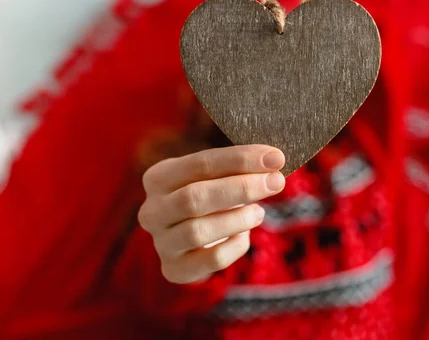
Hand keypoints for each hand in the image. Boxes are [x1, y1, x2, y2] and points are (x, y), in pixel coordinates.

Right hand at [138, 145, 285, 283]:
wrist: (191, 238)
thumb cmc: (209, 196)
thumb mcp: (215, 176)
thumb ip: (237, 167)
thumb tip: (273, 160)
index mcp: (158, 178)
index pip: (200, 164)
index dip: (240, 160)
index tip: (275, 157)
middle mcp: (152, 211)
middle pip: (194, 198)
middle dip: (241, 188)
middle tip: (276, 182)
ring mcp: (161, 243)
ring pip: (198, 231)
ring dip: (237, 219)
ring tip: (260, 212)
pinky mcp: (175, 269)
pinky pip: (211, 260)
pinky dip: (234, 246)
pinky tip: (244, 235)